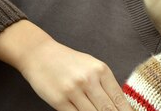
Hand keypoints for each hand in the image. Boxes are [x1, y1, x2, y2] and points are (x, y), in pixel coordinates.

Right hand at [0, 20, 132, 110]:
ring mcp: (73, 91)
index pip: (118, 97)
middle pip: (107, 108)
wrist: (40, 54)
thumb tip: (119, 103)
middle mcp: (89, 80)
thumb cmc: (69, 61)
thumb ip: (104, 83)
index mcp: (101, 70)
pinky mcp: (59, 101)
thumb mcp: (91, 66)